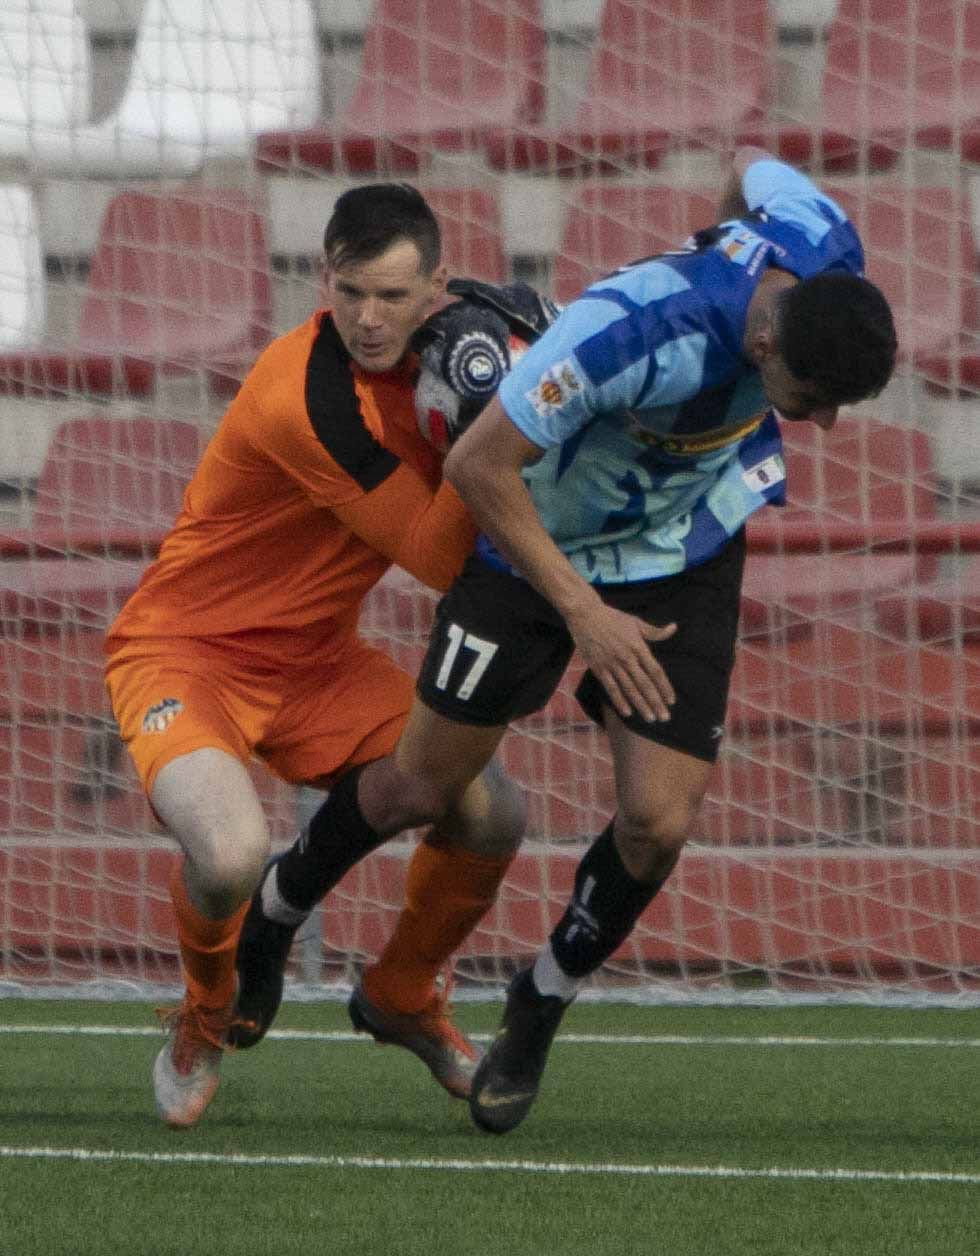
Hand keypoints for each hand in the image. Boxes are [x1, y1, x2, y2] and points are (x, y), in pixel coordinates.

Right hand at [566, 597, 676, 722]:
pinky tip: (628, 712)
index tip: (672, 700)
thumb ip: (655, 631)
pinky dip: (619, 701)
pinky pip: (611, 688)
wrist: (586, 615)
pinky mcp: (598, 668)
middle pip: (645, 684)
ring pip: (629, 689)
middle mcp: (627, 658)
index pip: (656, 671)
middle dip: (656, 702)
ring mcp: (612, 664)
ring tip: (650, 718)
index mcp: (638, 647)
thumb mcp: (636, 622)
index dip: (665, 687)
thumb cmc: (613, 618)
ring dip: (641, 705)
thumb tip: (674, 628)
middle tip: (665, 717)